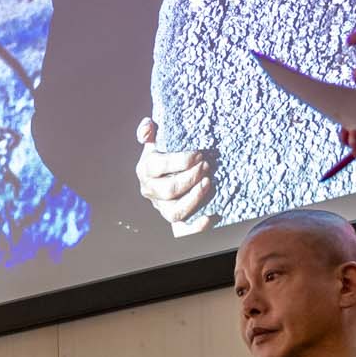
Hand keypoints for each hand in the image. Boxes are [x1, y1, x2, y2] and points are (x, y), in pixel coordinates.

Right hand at [135, 119, 214, 234]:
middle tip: (206, 166)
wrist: (168, 173)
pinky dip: (196, 227)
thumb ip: (149, 131)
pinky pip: (182, 230)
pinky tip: (210, 217)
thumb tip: (148, 126)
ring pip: (174, 212)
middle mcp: (151, 191)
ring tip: (208, 183)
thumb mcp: (156, 141)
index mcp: (145, 170)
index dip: (180, 161)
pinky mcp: (175, 220)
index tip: (198, 154)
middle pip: (168, 190)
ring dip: (194, 198)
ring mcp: (162, 207)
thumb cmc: (165, 154)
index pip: (158, 166)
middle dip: (190, 177)